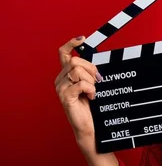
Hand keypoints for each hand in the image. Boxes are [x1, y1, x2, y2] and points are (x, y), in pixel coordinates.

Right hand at [54, 36, 101, 150]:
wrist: (88, 126)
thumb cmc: (90, 106)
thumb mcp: (90, 84)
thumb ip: (88, 73)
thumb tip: (95, 63)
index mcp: (66, 74)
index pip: (63, 53)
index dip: (71, 43)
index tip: (82, 39)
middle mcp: (60, 79)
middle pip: (75, 61)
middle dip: (91, 68)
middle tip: (98, 80)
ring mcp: (60, 88)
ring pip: (77, 70)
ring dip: (91, 80)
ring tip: (93, 91)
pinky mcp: (65, 97)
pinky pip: (81, 84)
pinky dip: (91, 89)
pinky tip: (92, 97)